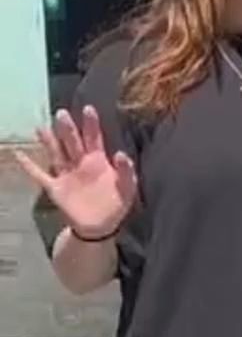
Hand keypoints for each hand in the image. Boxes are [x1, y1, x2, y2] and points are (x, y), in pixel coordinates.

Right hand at [13, 107, 137, 238]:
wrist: (100, 227)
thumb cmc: (115, 204)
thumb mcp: (127, 188)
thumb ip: (126, 171)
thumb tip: (122, 154)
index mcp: (98, 160)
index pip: (94, 138)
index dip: (91, 124)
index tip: (88, 109)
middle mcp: (80, 163)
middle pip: (72, 142)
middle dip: (67, 128)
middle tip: (61, 113)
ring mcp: (67, 174)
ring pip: (56, 154)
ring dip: (49, 141)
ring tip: (41, 128)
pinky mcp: (56, 188)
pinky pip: (40, 175)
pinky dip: (29, 166)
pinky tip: (19, 154)